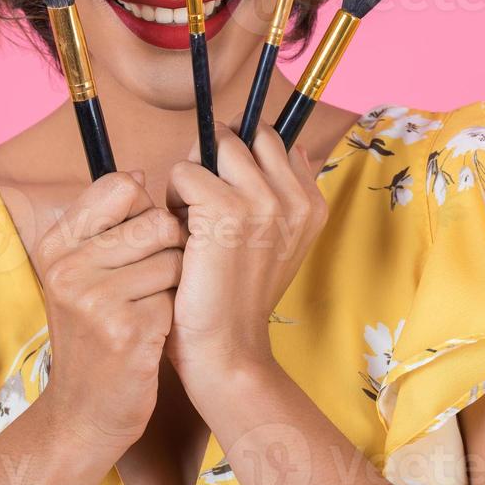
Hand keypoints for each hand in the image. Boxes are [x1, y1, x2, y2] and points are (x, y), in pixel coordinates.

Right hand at [33, 170, 188, 456]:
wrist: (82, 413)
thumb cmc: (94, 332)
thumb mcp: (82, 272)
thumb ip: (108, 223)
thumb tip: (140, 174)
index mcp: (57, 243)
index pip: (120, 185)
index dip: (143, 208)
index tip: (137, 238)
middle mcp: (68, 266)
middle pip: (157, 220)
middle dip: (168, 249)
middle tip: (148, 282)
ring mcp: (95, 299)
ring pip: (174, 258)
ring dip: (174, 284)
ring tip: (148, 307)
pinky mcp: (126, 330)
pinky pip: (177, 296)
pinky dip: (174, 313)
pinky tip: (152, 333)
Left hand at [163, 114, 328, 388]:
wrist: (229, 350)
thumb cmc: (240, 295)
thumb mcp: (281, 240)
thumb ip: (287, 192)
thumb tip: (297, 147)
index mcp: (310, 203)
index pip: (271, 138)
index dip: (239, 158)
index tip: (228, 192)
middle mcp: (294, 197)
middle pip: (242, 135)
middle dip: (215, 158)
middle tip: (205, 204)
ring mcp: (263, 201)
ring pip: (214, 146)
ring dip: (193, 175)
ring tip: (193, 217)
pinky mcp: (225, 210)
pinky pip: (185, 171)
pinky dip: (173, 196)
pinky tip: (182, 231)